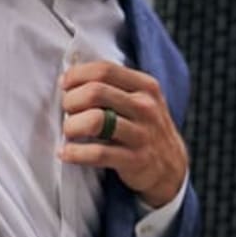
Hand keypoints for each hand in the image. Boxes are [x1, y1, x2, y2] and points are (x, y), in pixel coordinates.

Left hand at [59, 61, 187, 207]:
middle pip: (95, 92)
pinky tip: (66, 153)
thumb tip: (70, 76)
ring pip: (94, 121)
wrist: (170, 166)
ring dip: (71, 126)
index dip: (77, 75)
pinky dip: (75, 153)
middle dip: (71, 101)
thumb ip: (112, 86)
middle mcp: (145, 107)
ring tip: (68, 132)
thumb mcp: (140, 100)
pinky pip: (97, 153)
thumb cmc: (144, 128)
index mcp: (145, 86)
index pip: (104, 70)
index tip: (65, 86)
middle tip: (67, 112)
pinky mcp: (134, 160)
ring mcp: (141, 134)